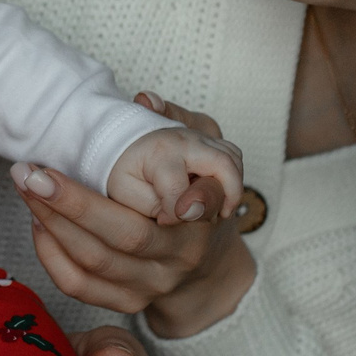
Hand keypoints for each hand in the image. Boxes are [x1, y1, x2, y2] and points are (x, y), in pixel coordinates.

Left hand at [13, 96, 254, 339]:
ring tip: (25, 187)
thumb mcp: (204, 150)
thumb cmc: (195, 191)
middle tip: (30, 172)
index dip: (158, 193)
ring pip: (95, 261)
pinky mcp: (129, 302)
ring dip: (52, 222)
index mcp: (203, 217)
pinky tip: (37, 221)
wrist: (204, 261)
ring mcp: (154, 284)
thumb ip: (180, 121)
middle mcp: (180, 256)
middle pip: (126, 236)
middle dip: (72, 203)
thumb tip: (144, 101)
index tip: (117, 165)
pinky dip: (50, 254)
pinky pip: (79, 286)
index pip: (191, 208)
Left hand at [105, 120, 244, 224]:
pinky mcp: (207, 136)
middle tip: (220, 216)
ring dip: (233, 185)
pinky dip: (232, 174)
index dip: (175, 214)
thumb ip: (152, 205)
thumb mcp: (124, 191)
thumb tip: (185, 213)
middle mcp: (185, 139)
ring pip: (233, 157)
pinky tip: (219, 193)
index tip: (164, 221)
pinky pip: (232, 152)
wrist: (121, 141)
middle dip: (229, 195)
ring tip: (220, 209)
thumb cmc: (122, 170)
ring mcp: (199, 134)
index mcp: (161, 152)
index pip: (181, 190)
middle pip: (224, 163)